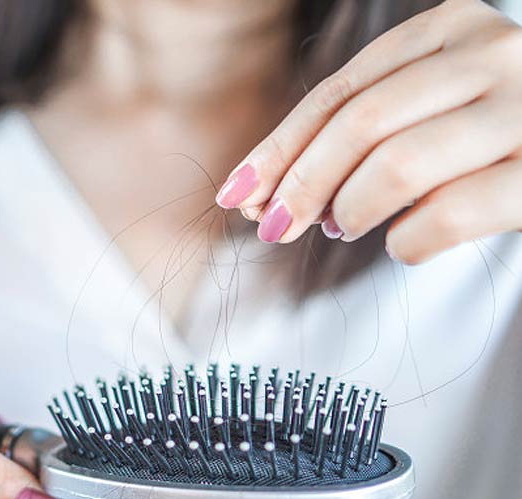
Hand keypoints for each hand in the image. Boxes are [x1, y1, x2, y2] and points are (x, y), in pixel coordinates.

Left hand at [216, 0, 521, 263]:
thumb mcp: (422, 107)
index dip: (277, 149)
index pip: (337, 93)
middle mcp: (489, 55)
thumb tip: (265, 198)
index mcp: (447, 28)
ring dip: (350, 210)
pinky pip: (447, 214)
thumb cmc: (483, 133)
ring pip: (397, 165)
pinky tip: (401, 243)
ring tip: (344, 229)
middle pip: (359, 124)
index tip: (236, 194)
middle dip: (300, 185)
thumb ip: (357, 133)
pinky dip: (406, 241)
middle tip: (274, 228)